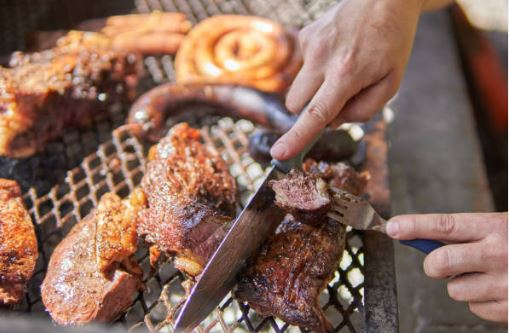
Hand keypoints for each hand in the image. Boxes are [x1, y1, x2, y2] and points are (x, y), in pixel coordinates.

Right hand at [271, 0, 424, 159]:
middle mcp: (322, 59)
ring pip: (297, 89)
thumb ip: (363, 110)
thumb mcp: (391, 82)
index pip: (316, 114)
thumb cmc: (392, 43)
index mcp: (347, 74)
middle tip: (338, 100)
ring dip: (314, 91)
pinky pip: (303, 68)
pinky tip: (337, 53)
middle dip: (309, 112)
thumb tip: (333, 121)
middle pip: (296, 105)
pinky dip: (317, 70)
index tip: (279, 154)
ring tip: (342, 70)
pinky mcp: (305, 36)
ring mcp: (310, 45)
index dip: (297, 138)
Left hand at [386, 212, 507, 322]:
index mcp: (495, 227)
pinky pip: (475, 308)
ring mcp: (506, 284)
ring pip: (455, 290)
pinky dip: (483, 301)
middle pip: (440, 263)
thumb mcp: (502, 228)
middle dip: (433, 265)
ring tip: (490, 275)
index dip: (415, 226)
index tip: (392, 227)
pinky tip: (501, 291)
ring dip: (463, 284)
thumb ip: (468, 235)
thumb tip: (426, 242)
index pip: (445, 225)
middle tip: (441, 264)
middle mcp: (499, 254)